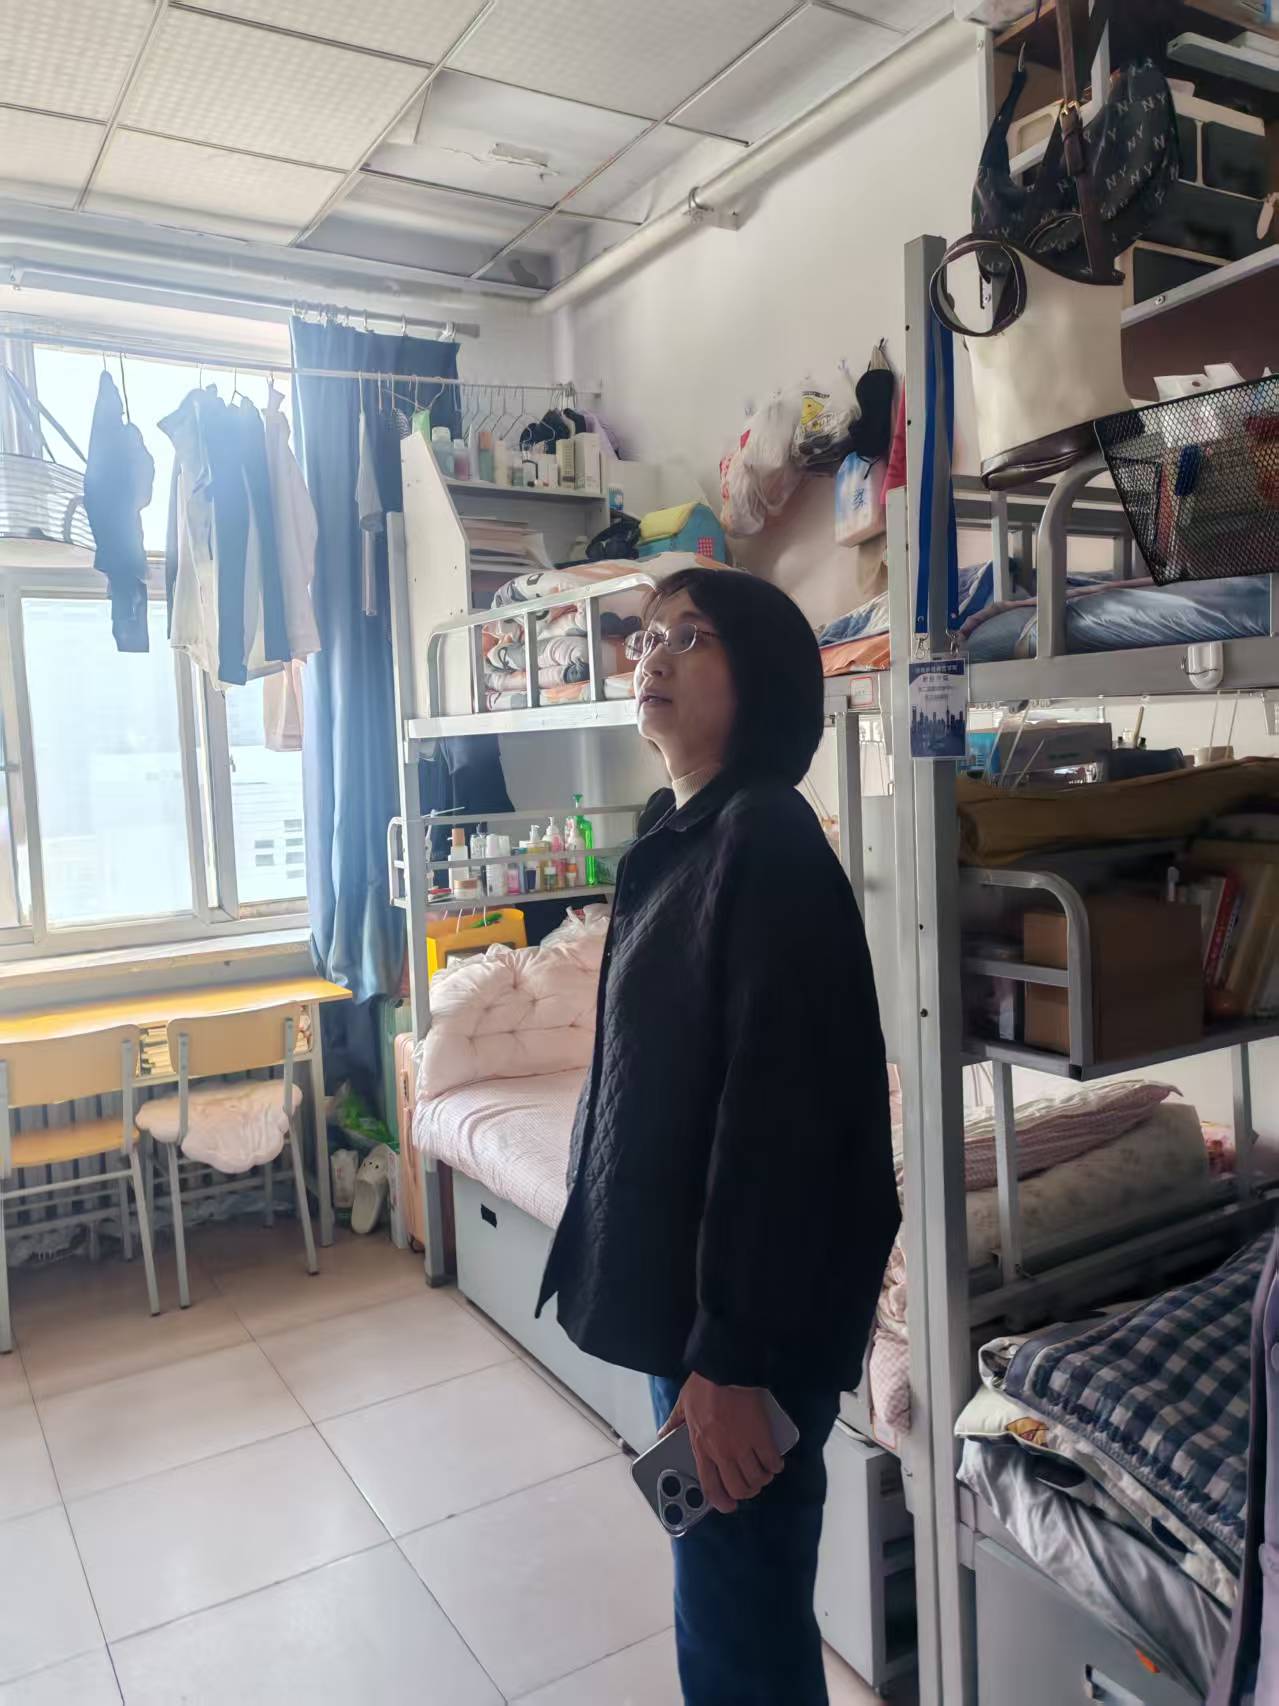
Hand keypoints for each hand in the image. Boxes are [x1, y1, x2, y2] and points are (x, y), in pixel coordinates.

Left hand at [659, 1373, 784, 1514]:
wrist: (726, 1368)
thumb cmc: (704, 1385)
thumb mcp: (683, 1404)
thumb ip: (673, 1422)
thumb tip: (662, 1433)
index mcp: (702, 1447)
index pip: (710, 1487)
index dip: (721, 1502)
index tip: (729, 1506)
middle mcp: (722, 1453)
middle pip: (738, 1488)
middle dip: (747, 1492)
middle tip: (750, 1485)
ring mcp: (743, 1446)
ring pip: (757, 1479)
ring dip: (762, 1479)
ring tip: (763, 1473)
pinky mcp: (761, 1436)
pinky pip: (772, 1462)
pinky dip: (775, 1466)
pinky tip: (775, 1462)